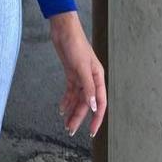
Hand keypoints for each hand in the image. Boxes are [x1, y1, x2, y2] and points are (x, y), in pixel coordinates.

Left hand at [48, 11, 106, 137]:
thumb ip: (88, 87)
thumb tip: (94, 107)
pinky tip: (61, 109)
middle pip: (87, 103)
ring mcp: (80, 76)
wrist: (63, 29)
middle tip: (70, 131)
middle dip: (79, 117)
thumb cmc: (75, 44)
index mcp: (98, 77)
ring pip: (78, 99)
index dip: (97, 118)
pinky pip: (70, 91)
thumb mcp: (81, 67)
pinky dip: (66, 100)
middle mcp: (91, 78)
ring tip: (65, 124)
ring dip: (72, 111)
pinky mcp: (71, 72)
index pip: (100, 103)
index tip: (92, 132)